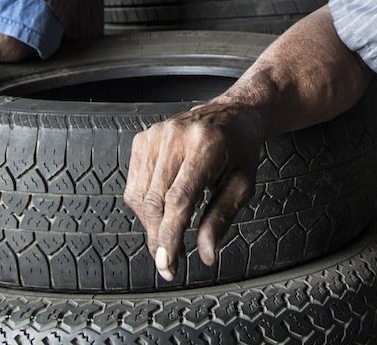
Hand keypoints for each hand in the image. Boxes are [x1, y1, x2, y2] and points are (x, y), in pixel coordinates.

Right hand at [123, 98, 264, 280]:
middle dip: (159, 237)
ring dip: (151, 224)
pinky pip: (133, 184)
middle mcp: (177, 136)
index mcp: (206, 145)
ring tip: (169, 233)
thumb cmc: (240, 149)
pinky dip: (144, 205)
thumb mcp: (242, 184)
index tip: (167, 264)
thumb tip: (206, 254)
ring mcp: (157, 134)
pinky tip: (161, 208)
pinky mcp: (144, 138)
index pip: (179, 199)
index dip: (170, 236)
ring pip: (140, 196)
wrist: (232, 113)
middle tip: (170, 259)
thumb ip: (221, 219)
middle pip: (155, 200)